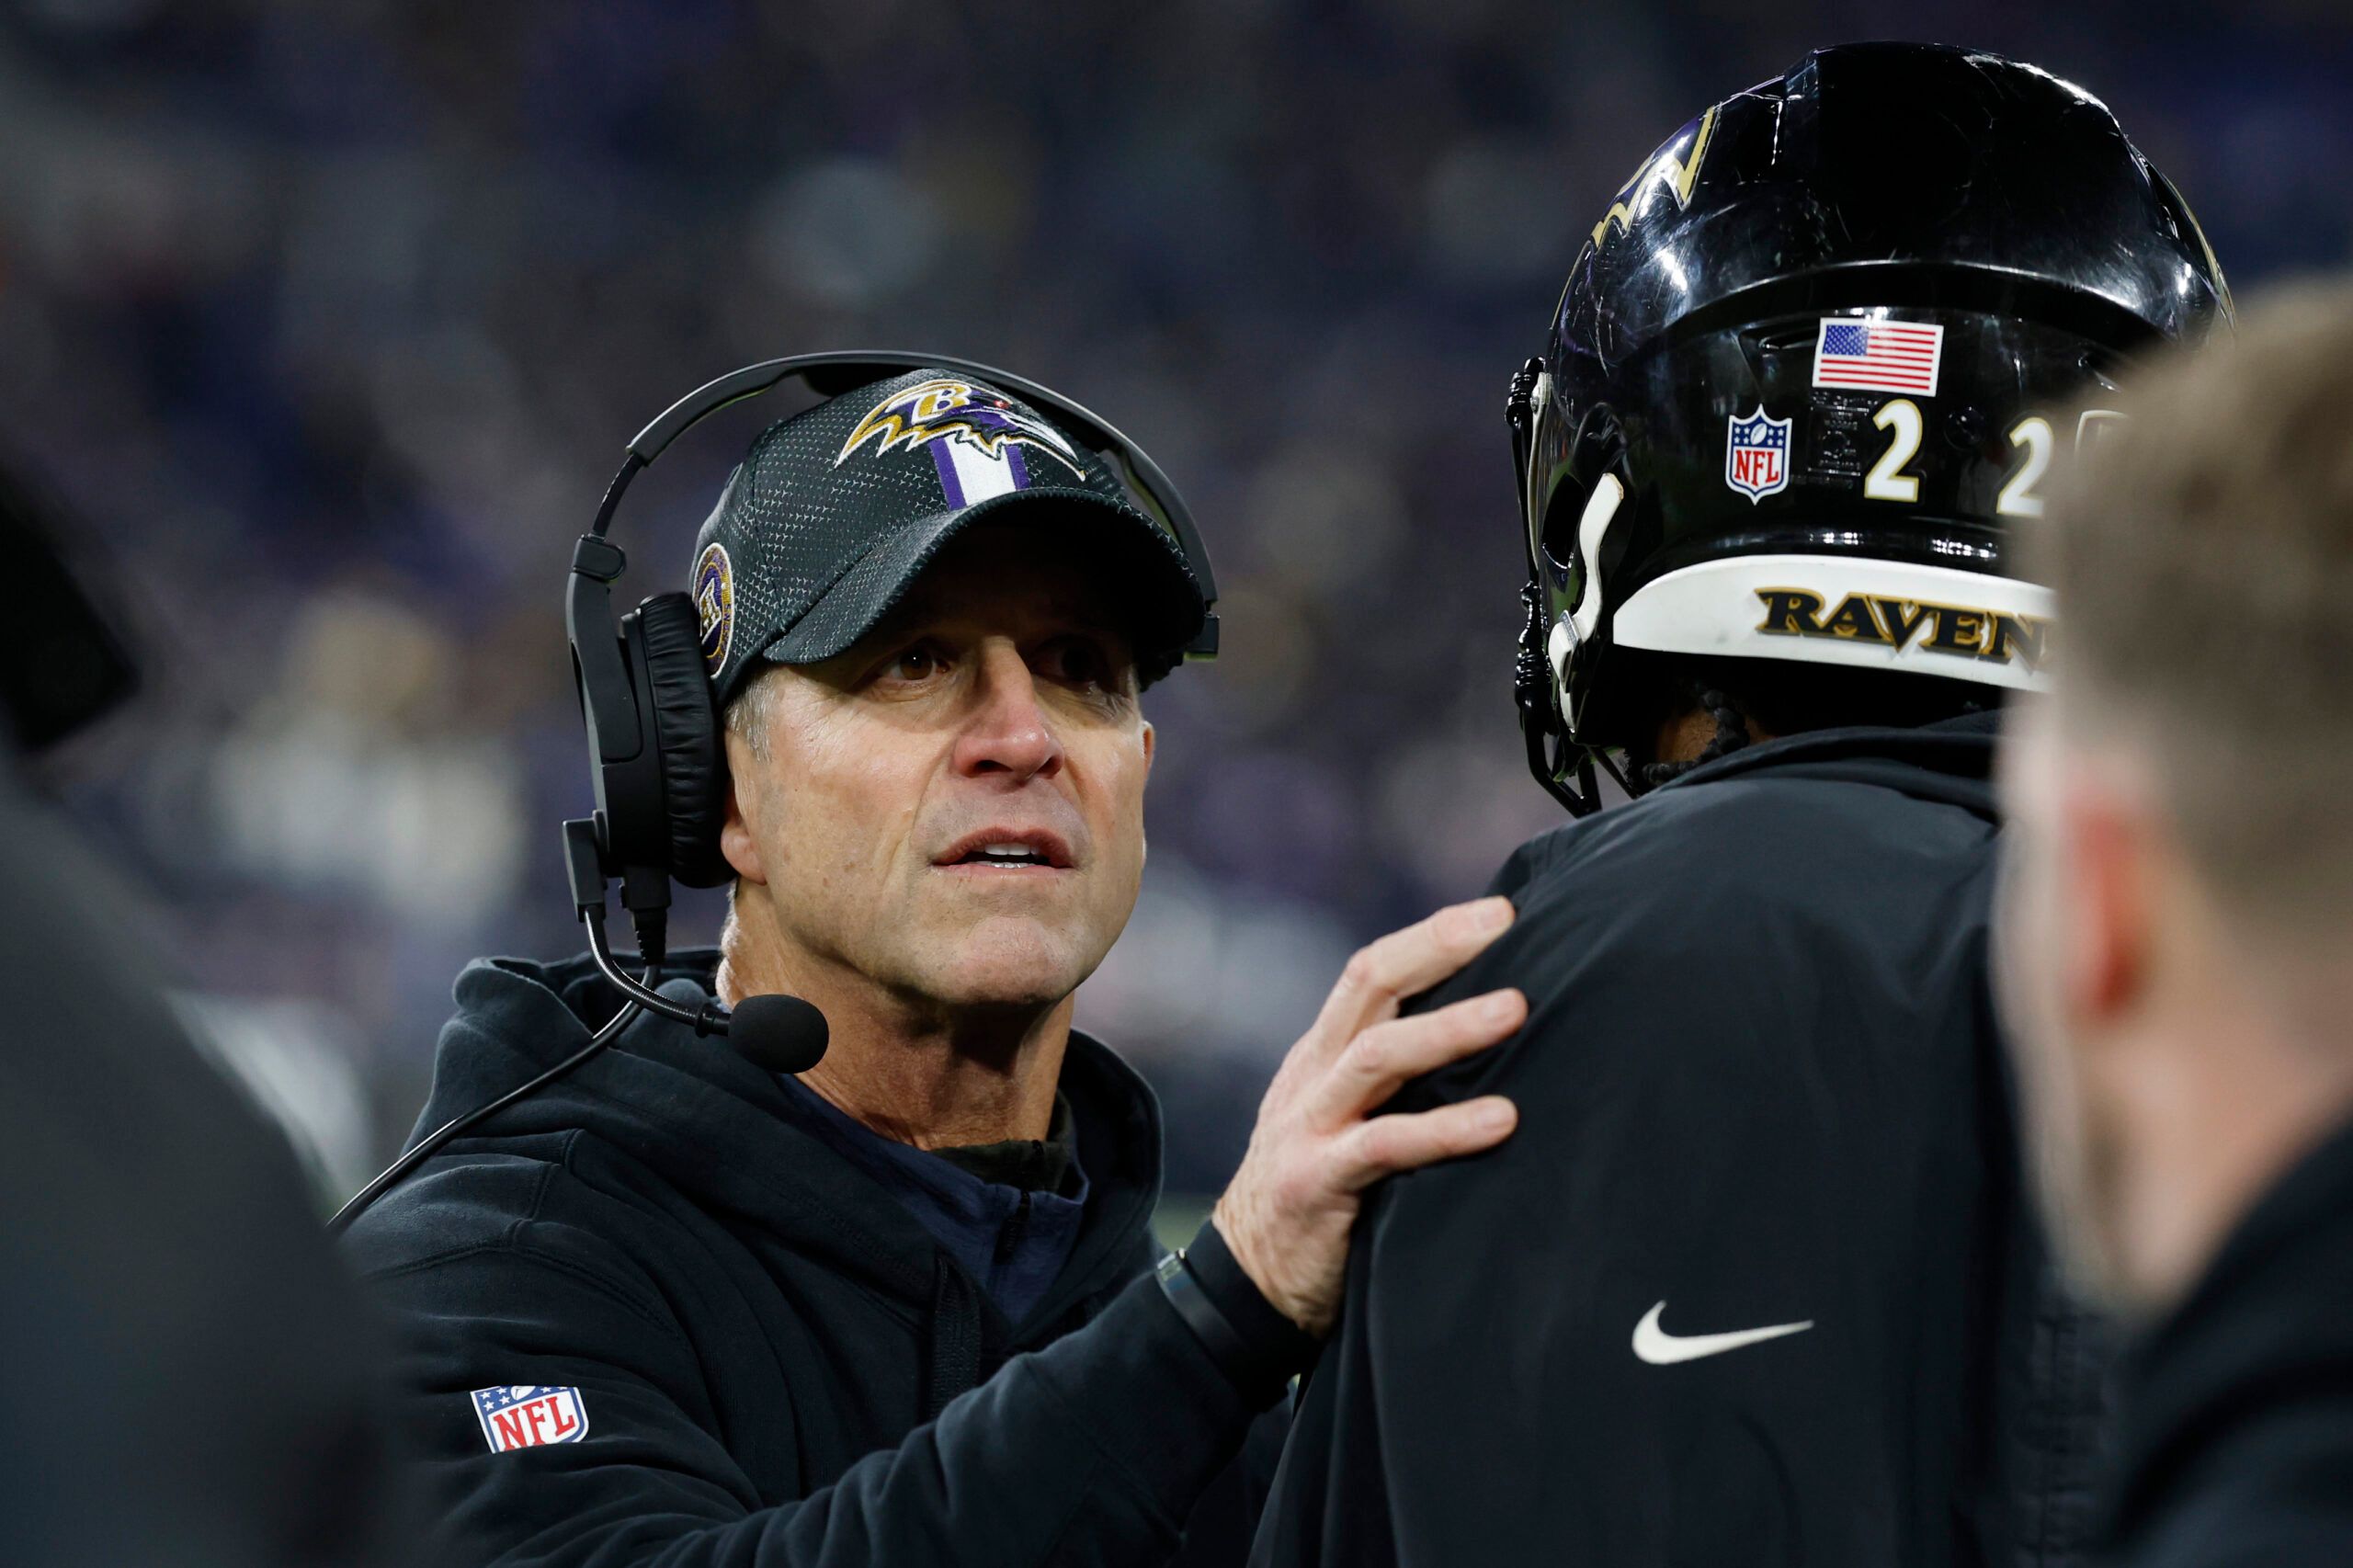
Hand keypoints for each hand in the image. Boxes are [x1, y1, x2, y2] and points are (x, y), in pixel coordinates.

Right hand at [1210, 896, 1523, 1334]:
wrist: (1246, 1285)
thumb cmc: (1323, 1198)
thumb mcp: (1347, 1122)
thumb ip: (1396, 1085)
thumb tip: (1490, 1041)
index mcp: (1322, 1055)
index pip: (1372, 972)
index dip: (1432, 936)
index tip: (1498, 913)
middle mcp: (1313, 1076)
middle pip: (1370, 986)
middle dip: (1438, 949)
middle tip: (1507, 928)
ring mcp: (1309, 1126)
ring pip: (1377, 1055)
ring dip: (1450, 1029)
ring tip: (1516, 1010)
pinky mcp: (1316, 1182)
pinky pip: (1385, 1144)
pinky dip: (1446, 1129)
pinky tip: (1501, 1120)